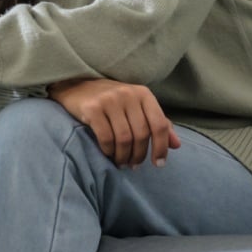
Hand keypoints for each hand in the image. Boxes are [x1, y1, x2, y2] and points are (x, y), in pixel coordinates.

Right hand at [48, 78, 180, 167]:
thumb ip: (157, 123)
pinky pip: (106, 137)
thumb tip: (176, 145)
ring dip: (123, 156)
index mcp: (143, 93)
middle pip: (141, 134)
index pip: (159, 124)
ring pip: (124, 138)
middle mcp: (128, 94)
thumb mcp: (136, 107)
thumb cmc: (110, 100)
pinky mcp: (92, 108)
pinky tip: (108, 154)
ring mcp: (109, 100)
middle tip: (133, 165)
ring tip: (121, 162)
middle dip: (139, 155)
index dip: (161, 147)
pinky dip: (108, 150)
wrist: (76, 86)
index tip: (158, 164)